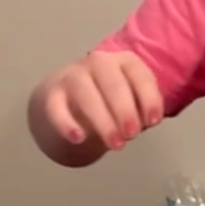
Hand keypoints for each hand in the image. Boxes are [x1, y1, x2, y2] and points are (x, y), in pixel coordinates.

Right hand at [37, 50, 162, 152]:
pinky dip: (66, 123)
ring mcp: (72, 76)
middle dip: (125, 111)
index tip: (153, 122)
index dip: (149, 98)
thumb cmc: (110, 101)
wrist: (68, 101)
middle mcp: (98, 63)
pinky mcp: (51, 94)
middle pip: (113, 84)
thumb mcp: (133, 102)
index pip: (140, 75)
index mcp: (124, 62)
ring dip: (103, 121)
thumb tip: (147, 121)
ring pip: (86, 95)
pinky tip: (79, 138)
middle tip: (132, 134)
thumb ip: (143, 109)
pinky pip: (56, 107)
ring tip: (115, 144)